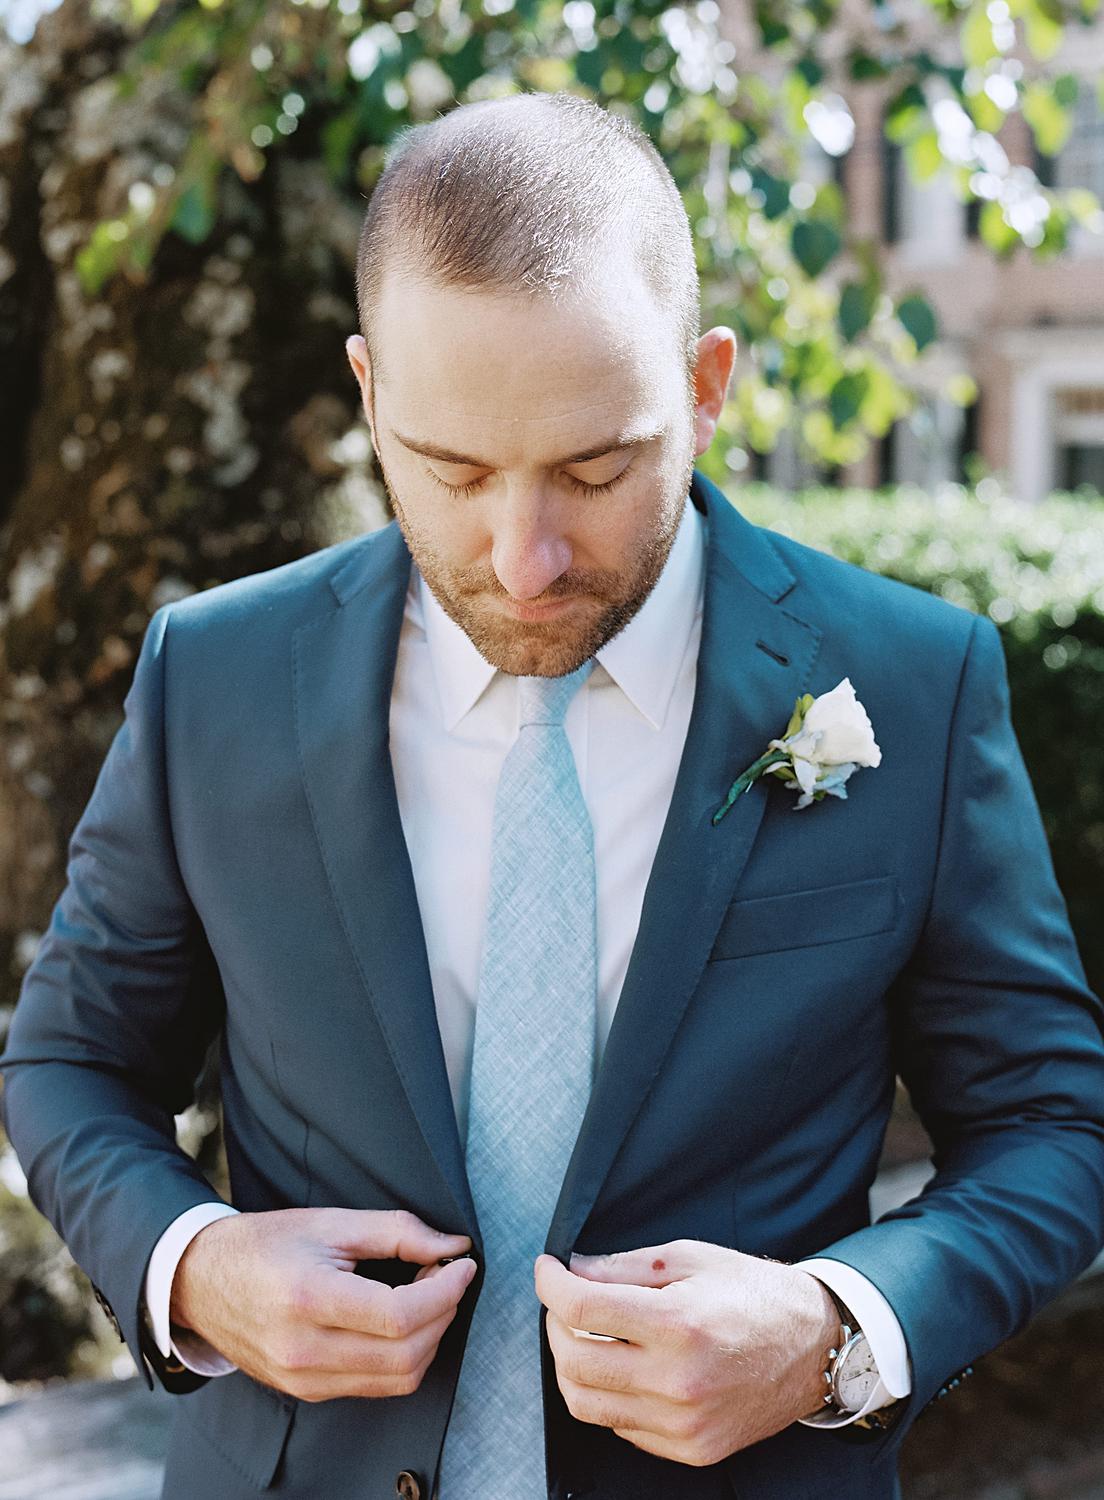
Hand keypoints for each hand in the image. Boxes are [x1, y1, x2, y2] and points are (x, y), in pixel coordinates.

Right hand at [170, 1207, 476, 1401]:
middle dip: (444, 1312)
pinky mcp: (307, 1393)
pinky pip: (375, 1387)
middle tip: (446, 1274)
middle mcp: (304, 1350)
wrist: (201, 1281)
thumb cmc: (266, 1243)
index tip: (463, 1264)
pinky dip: (403, 1356)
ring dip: (430, 1338)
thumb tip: (453, 1246)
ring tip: (427, 1295)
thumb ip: (397, 1232)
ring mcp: (303, 1379)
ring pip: (398, 1379)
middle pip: (407, 1354)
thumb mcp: (331, 1222)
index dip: (445, 1290)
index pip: (400, 1315)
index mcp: (308, 1299)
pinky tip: (401, 1321)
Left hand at [534, 1238, 838, 1466]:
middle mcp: (677, 1381)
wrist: (814, 1348)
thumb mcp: (692, 1257)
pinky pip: (621, 1427)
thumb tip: (575, 1270)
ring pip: (588, 1404)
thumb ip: (626, 1266)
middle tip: (564, 1302)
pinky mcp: (691, 1449)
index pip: (582, 1307)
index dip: (551, 1283)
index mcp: (678, 1324)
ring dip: (572, 1365)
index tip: (547, 1269)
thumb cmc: (754, 1294)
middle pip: (574, 1361)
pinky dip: (608, 1394)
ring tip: (585, 1335)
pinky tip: (624, 1366)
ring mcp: (683, 1423)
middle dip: (555, 1325)